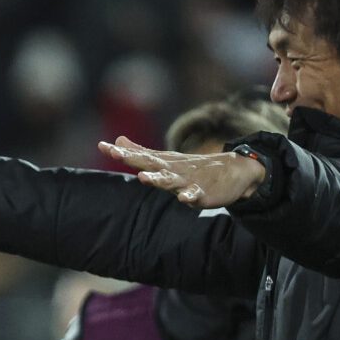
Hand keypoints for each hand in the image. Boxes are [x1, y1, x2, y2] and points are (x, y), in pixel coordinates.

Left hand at [98, 136, 265, 208]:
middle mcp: (173, 169)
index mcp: (164, 163)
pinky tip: (184, 200)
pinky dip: (190, 197)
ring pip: (170, 180)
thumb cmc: (196, 166)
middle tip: (115, 153)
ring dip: (157, 179)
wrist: (236, 169)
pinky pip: (195, 195)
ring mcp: (188, 180)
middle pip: (150, 164)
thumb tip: (119, 140)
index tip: (102, 146)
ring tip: (143, 179)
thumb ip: (141, 152)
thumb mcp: (166, 159)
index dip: (122, 152)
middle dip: (132, 159)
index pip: (139, 156)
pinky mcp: (203, 193)